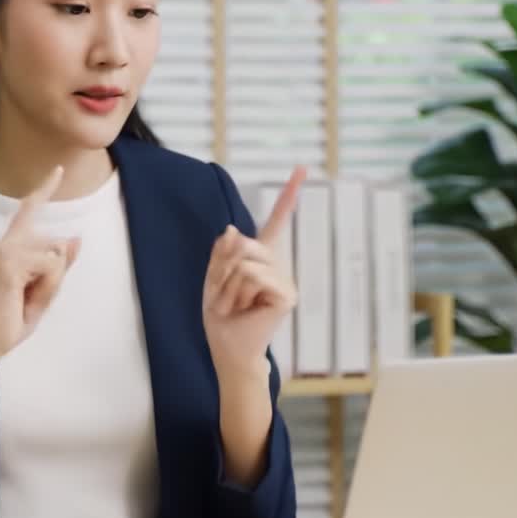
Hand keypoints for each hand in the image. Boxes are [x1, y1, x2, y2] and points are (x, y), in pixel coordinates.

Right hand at [0, 165, 80, 363]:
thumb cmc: (7, 320)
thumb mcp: (41, 292)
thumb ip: (58, 266)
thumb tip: (75, 238)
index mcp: (8, 248)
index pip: (29, 212)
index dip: (45, 189)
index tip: (59, 170)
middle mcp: (4, 243)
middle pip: (55, 245)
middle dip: (55, 276)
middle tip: (28, 300)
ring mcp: (4, 251)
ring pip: (55, 256)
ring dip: (49, 284)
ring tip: (23, 301)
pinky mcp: (9, 262)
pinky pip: (50, 266)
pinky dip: (46, 287)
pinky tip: (22, 299)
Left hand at [203, 166, 305, 375]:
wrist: (229, 349)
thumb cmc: (222, 317)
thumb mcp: (213, 279)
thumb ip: (222, 252)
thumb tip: (234, 229)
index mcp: (261, 258)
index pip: (277, 221)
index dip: (289, 194)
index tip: (302, 168)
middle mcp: (277, 265)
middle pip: (243, 244)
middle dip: (222, 269)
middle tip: (224, 296)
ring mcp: (284, 279)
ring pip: (245, 261)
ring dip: (227, 285)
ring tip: (233, 306)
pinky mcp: (286, 295)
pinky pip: (253, 276)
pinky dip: (237, 293)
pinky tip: (243, 310)